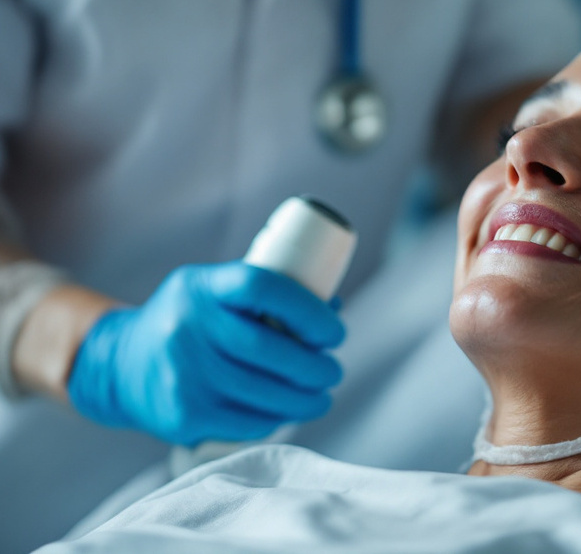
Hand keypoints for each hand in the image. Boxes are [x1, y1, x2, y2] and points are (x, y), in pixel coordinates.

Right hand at [67, 262, 344, 445]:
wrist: (120, 365)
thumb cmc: (188, 322)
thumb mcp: (215, 292)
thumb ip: (267, 294)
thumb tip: (330, 304)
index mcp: (201, 287)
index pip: (261, 286)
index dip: (308, 310)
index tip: (333, 331)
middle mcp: (187, 326)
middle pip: (268, 348)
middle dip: (314, 366)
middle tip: (333, 372)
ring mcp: (182, 373)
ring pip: (262, 392)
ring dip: (304, 400)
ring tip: (320, 397)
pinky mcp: (182, 414)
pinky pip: (246, 421)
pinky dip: (275, 419)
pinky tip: (287, 413)